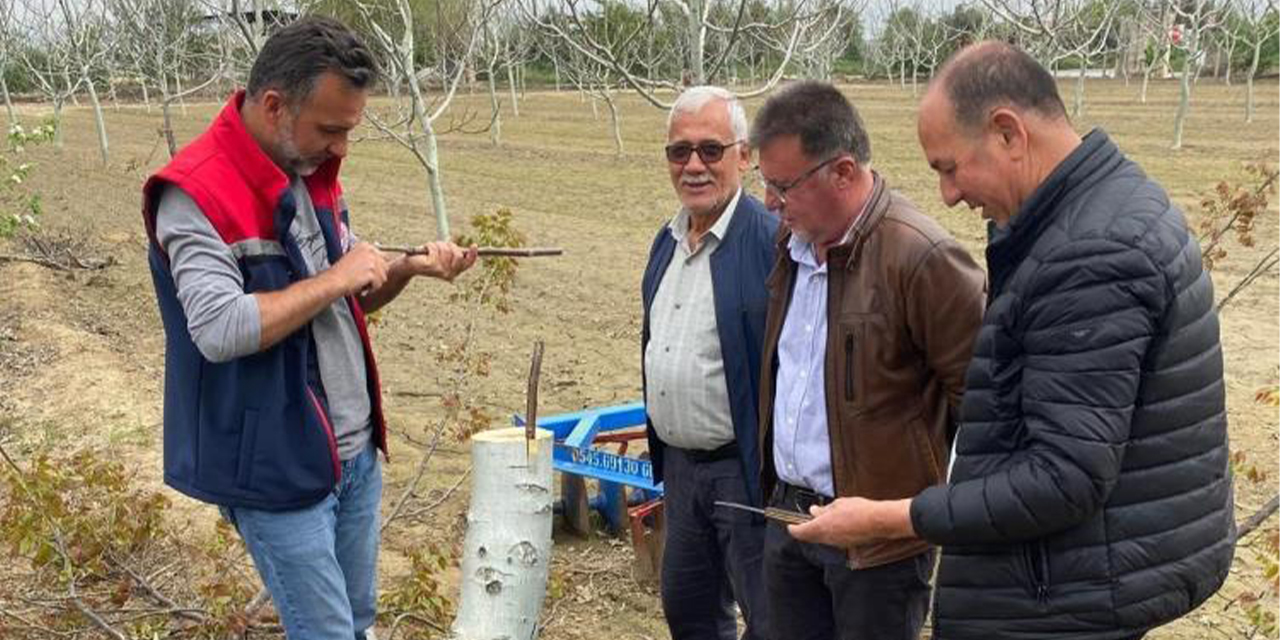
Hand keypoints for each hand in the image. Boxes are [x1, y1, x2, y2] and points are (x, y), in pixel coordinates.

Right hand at [326, 241, 388, 295]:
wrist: (333, 281)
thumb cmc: (341, 273)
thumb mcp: (354, 258)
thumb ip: (368, 258)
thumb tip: (387, 261)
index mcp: (365, 245)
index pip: (383, 257)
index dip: (376, 269)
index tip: (364, 273)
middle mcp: (370, 250)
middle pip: (385, 267)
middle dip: (377, 276)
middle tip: (363, 280)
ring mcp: (372, 261)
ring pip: (383, 277)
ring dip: (374, 284)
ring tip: (361, 283)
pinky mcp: (372, 272)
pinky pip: (378, 284)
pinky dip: (371, 289)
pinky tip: (361, 288)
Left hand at [404, 241, 477, 280]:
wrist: (408, 265)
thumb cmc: (427, 258)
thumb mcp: (443, 255)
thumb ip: (455, 253)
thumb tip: (472, 248)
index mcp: (454, 272)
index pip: (468, 264)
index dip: (473, 255)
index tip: (474, 245)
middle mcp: (449, 274)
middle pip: (458, 254)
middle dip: (449, 246)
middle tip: (440, 246)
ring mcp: (440, 270)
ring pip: (446, 250)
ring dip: (437, 245)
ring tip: (430, 249)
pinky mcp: (431, 265)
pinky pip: (435, 249)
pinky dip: (429, 246)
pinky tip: (425, 251)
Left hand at [786, 497, 915, 547]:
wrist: (880, 522)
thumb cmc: (859, 510)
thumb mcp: (838, 504)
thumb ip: (824, 510)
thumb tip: (814, 511)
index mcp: (821, 527)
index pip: (800, 532)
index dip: (793, 528)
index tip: (789, 524)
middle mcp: (827, 539)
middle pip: (809, 537)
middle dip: (805, 530)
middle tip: (803, 522)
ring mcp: (837, 544)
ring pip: (821, 539)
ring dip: (818, 530)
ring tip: (821, 519)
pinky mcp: (847, 545)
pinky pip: (832, 540)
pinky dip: (829, 533)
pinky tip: (835, 524)